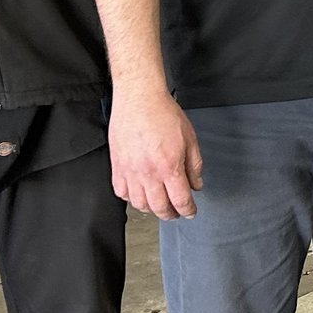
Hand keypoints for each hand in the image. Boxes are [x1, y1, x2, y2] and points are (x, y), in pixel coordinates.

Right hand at [108, 86, 202, 217]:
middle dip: (171, 214)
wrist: (139, 98)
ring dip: (151, 209)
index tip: (190, 212)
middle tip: (176, 212)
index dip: (188, 210)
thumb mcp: (190, 139)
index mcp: (169, 167)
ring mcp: (130, 171)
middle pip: (160, 208)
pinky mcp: (117, 166)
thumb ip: (194, 166)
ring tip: (158, 204)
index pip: (181, 200)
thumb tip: (196, 185)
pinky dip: (131, 198)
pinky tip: (139, 193)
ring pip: (139, 204)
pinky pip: (121, 192)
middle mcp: (148, 173)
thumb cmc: (163, 114)